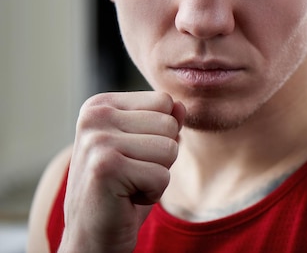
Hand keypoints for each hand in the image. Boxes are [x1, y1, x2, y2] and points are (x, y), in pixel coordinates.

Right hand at [61, 91, 183, 252]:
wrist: (92, 237)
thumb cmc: (121, 191)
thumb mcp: (145, 149)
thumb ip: (163, 123)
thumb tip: (181, 105)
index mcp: (100, 105)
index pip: (164, 101)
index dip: (161, 134)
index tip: (133, 154)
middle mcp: (94, 116)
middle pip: (169, 123)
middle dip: (161, 156)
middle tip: (131, 174)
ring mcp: (97, 140)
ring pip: (169, 148)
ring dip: (158, 175)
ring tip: (129, 185)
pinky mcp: (105, 167)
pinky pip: (162, 175)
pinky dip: (152, 193)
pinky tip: (126, 199)